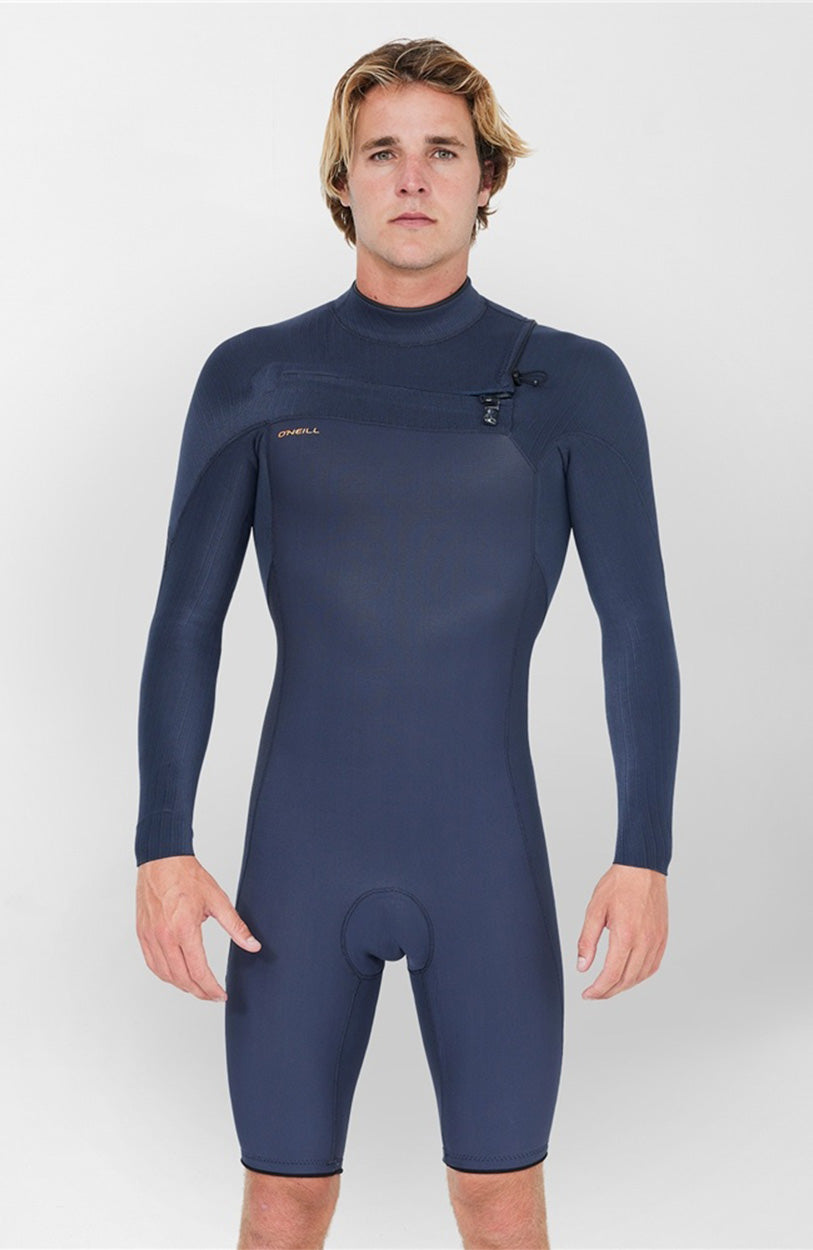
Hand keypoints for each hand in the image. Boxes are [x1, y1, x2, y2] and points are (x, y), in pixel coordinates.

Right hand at [136, 854, 261, 1001]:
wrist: (162, 860)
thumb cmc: (187, 876)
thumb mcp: (218, 900)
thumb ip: (236, 926)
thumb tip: (252, 945)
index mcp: (184, 929)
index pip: (198, 971)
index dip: (211, 988)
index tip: (221, 995)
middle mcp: (164, 936)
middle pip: (181, 978)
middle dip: (199, 992)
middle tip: (213, 996)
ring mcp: (150, 937)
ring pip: (165, 975)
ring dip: (182, 986)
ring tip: (198, 988)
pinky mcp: (142, 934)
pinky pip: (152, 964)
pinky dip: (165, 975)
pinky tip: (177, 976)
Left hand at [576, 863, 667, 998]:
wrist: (643, 869)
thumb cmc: (618, 884)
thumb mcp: (594, 910)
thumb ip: (587, 941)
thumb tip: (582, 967)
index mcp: (625, 935)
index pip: (612, 975)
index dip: (598, 990)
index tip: (587, 994)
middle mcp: (644, 941)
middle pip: (627, 980)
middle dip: (608, 992)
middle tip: (594, 994)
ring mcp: (656, 941)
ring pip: (641, 976)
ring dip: (624, 986)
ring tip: (608, 987)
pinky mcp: (662, 938)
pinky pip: (652, 966)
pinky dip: (639, 976)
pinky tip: (628, 975)